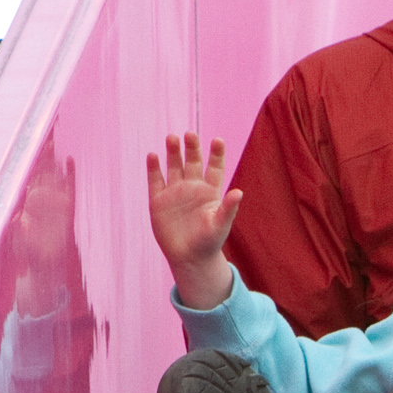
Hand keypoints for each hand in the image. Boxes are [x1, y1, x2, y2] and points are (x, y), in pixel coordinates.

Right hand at [146, 133, 242, 305]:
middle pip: (192, 162)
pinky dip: (153, 169)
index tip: (218, 140)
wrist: (188, 258)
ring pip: (174, 167)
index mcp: (210, 191)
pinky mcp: (158, 201)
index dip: (216, 154)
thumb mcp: (220, 225)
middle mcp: (192, 188)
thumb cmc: (209, 242)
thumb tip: (239, 192)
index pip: (214, 168)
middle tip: (190, 134)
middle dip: (192, 148)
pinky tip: (153, 156)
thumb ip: (228, 208)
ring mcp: (175, 193)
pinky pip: (155, 181)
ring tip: (172, 138)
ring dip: (173, 153)